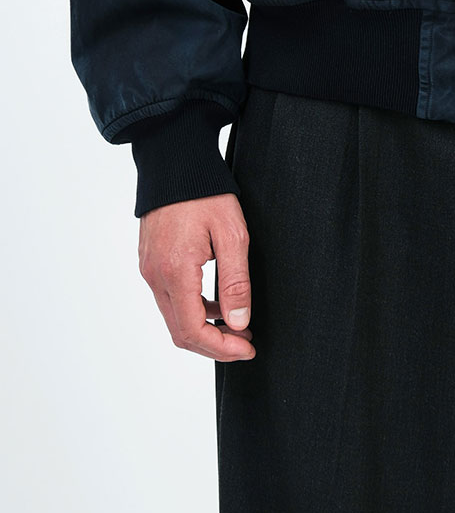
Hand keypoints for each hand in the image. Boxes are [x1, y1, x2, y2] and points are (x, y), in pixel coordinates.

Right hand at [138, 193, 255, 360]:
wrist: (175, 164)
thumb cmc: (205, 193)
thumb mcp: (232, 235)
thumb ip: (235, 282)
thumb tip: (238, 322)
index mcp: (175, 272)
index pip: (193, 330)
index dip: (222, 348)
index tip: (247, 349)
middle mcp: (155, 276)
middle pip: (180, 333)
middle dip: (214, 345)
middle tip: (245, 343)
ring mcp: (149, 270)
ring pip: (174, 318)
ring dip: (204, 329)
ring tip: (237, 325)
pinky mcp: (150, 263)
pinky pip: (169, 300)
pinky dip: (193, 311)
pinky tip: (217, 304)